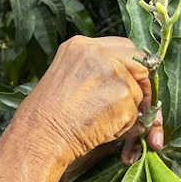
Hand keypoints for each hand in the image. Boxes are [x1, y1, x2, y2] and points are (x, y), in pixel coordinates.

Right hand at [12, 36, 162, 171]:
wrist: (40, 135)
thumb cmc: (45, 117)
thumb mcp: (66, 80)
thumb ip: (93, 74)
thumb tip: (124, 84)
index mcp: (81, 46)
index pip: (122, 48)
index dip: (130, 68)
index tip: (130, 84)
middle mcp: (99, 52)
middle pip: (139, 63)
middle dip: (140, 86)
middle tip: (135, 107)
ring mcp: (114, 72)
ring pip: (137, 93)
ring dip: (127, 113)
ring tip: (98, 124)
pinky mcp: (124, 94)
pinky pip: (136, 115)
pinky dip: (123, 128)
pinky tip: (100, 130)